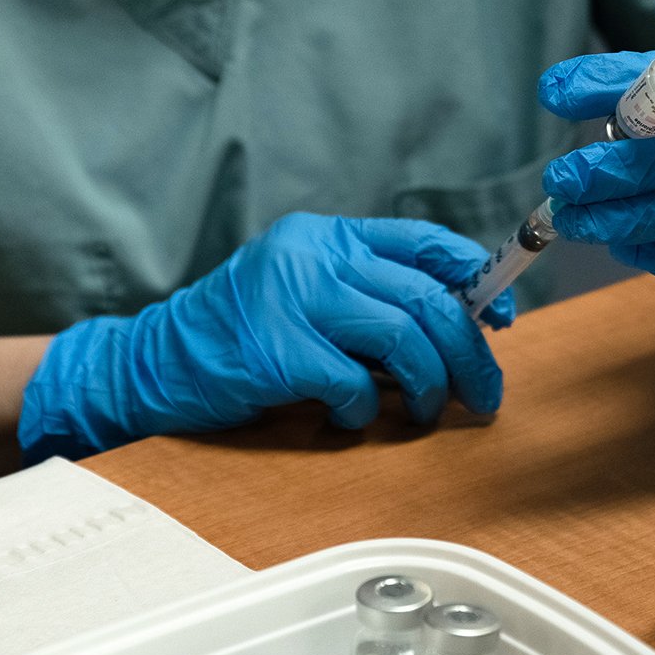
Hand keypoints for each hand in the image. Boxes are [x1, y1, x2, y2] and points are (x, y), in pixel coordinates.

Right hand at [18, 214, 513, 459]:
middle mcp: (312, 256)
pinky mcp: (277, 351)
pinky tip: (348, 419)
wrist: (152, 363)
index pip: (425, 240)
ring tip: (429, 410)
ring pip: (404, 338)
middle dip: (470, 351)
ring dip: (431, 385)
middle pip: (427, 296)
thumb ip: (368, 297)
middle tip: (485, 391)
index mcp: (326, 236)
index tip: (502, 319)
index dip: (478, 277)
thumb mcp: (304, 294)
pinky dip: (365, 411)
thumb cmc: (240, 336)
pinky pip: (355, 385)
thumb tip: (458, 326)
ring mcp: (292, 299)